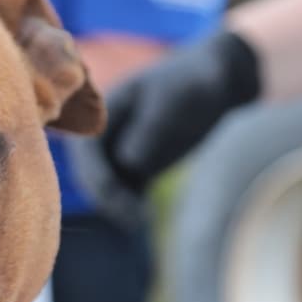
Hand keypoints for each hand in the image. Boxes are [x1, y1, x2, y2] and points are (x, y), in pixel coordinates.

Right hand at [70, 30, 260, 208]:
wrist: (216, 83)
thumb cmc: (193, 82)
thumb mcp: (173, 97)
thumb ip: (151, 126)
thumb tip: (127, 160)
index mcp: (101, 110)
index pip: (85, 148)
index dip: (94, 173)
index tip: (112, 195)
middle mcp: (102, 133)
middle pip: (90, 172)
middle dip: (105, 197)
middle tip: (130, 217)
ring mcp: (116, 150)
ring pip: (104, 187)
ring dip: (116, 206)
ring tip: (141, 219)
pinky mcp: (133, 167)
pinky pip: (123, 192)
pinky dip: (129, 206)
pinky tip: (145, 217)